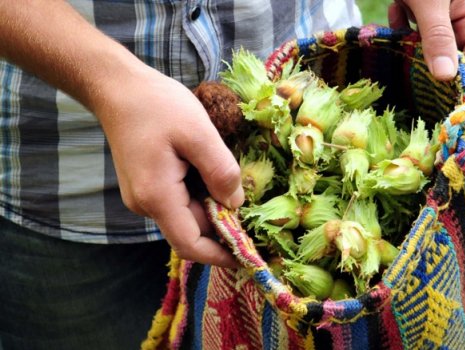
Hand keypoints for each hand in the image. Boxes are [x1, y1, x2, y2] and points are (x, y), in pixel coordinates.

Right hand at [94, 66, 243, 266]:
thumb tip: (236, 203)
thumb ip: (221, 171)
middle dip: (222, 226)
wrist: (117, 87)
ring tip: (234, 185)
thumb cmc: (157, 105)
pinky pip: (178, 201)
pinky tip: (212, 174)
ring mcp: (143, 196)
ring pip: (186, 215)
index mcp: (157, 197)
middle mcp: (146, 205)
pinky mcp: (145, 185)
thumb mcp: (198, 133)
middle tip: (254, 212)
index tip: (249, 257)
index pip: (191, 244)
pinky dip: (200, 195)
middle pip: (191, 230)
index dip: (221, 255)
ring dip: (212, 208)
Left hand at [389, 0, 464, 86]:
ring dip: (411, 42)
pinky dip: (402, 27)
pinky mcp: (429, 18)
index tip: (429, 78)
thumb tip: (446, 78)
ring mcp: (449, 22)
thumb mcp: (430, 4)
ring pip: (429, 54)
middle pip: (453, 66)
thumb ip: (438, 38)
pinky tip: (397, 9)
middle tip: (410, 42)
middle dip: (427, 61)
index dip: (457, 83)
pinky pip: (415, 38)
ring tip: (403, 15)